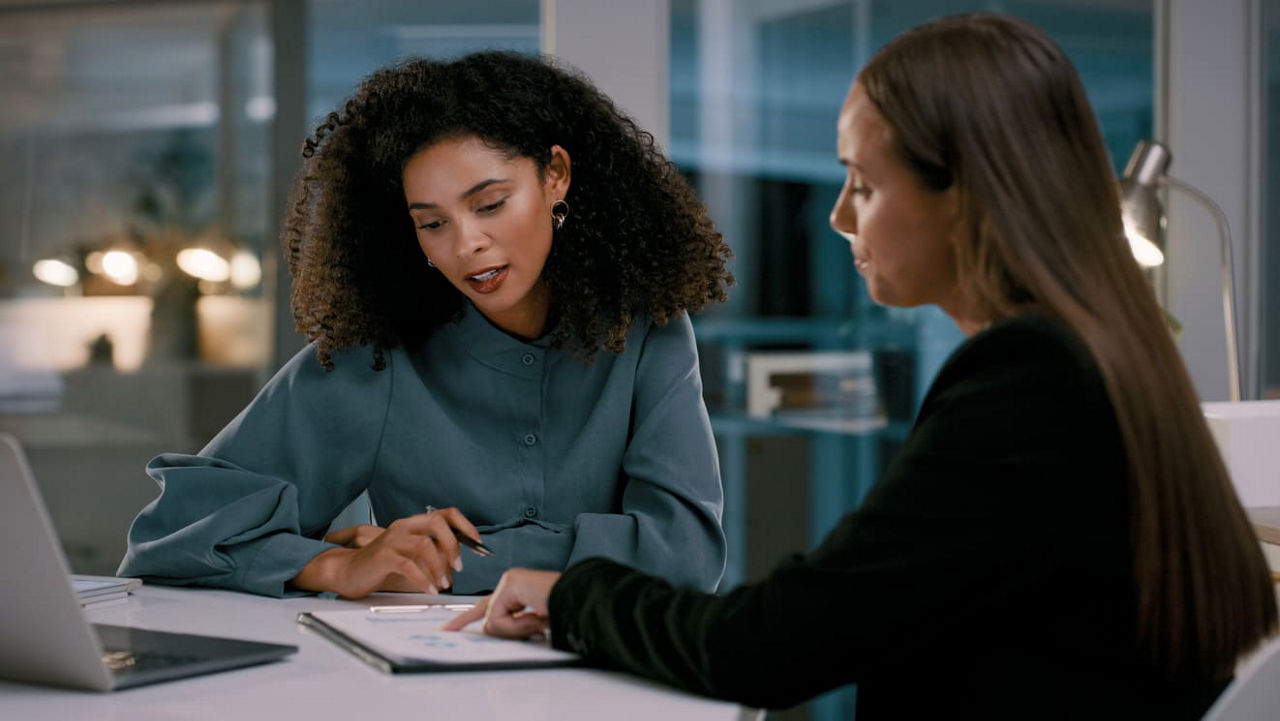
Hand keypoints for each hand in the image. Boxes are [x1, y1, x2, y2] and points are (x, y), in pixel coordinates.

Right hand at [291, 507, 482, 598]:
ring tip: (443, 584)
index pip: (445, 513)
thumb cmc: (380, 566)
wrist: (348, 573)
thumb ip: (432, 557)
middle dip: (453, 544)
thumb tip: (456, 565)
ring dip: (439, 566)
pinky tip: (429, 589)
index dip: (465, 525)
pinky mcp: (383, 556)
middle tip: (458, 566)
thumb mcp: (411, 558)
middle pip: (437, 523)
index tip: (477, 543)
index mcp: (412, 524)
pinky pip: (409, 565)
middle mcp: (403, 526)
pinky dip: (423, 579)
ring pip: (425, 545)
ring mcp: (392, 539)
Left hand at [442, 568, 560, 637]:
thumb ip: (510, 627)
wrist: (581, 603)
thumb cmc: (565, 615)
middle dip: (467, 622)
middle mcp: (512, 583)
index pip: (487, 606)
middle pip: (484, 611)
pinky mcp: (510, 584)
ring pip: (492, 621)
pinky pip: (498, 618)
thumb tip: (489, 629)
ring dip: (515, 631)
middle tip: (455, 630)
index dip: (466, 618)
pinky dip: (517, 626)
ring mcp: (510, 581)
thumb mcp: (531, 626)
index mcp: (518, 592)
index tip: (449, 628)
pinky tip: (537, 618)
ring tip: (539, 623)